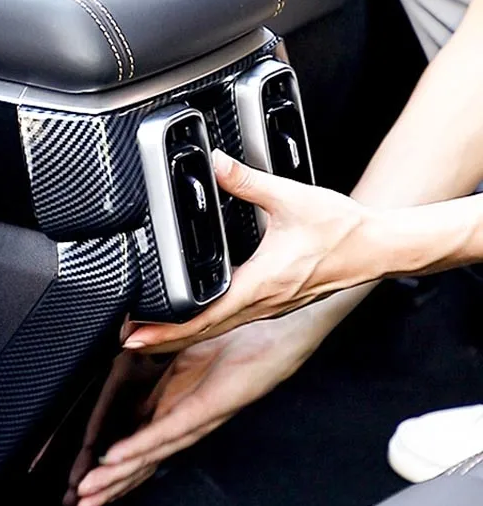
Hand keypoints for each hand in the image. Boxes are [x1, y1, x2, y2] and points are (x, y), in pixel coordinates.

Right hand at [76, 313, 316, 505]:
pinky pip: (168, 430)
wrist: (279, 330)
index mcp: (178, 407)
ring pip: (151, 454)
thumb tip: (125, 355)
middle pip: (142, 459)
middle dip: (108, 483)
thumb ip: (154, 356)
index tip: (83, 476)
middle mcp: (186, 420)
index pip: (138, 443)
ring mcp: (198, 417)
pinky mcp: (209, 407)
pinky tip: (115, 457)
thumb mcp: (185, 347)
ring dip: (117, 474)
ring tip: (89, 492)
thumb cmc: (240, 340)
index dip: (110, 462)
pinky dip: (140, 445)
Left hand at [124, 151, 378, 353]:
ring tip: (151, 335)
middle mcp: (262, 304)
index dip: (166, 330)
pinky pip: (232, 321)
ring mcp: (269, 307)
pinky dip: (205, 325)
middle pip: (202, 333)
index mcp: (261, 284)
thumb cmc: (342, 230)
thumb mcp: (290, 198)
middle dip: (162, 340)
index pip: (203, 317)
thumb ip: (247, 181)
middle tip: (128, 341)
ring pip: (216, 330)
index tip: (137, 337)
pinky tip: (195, 317)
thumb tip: (216, 164)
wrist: (377, 248)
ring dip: (182, 335)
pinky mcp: (275, 303)